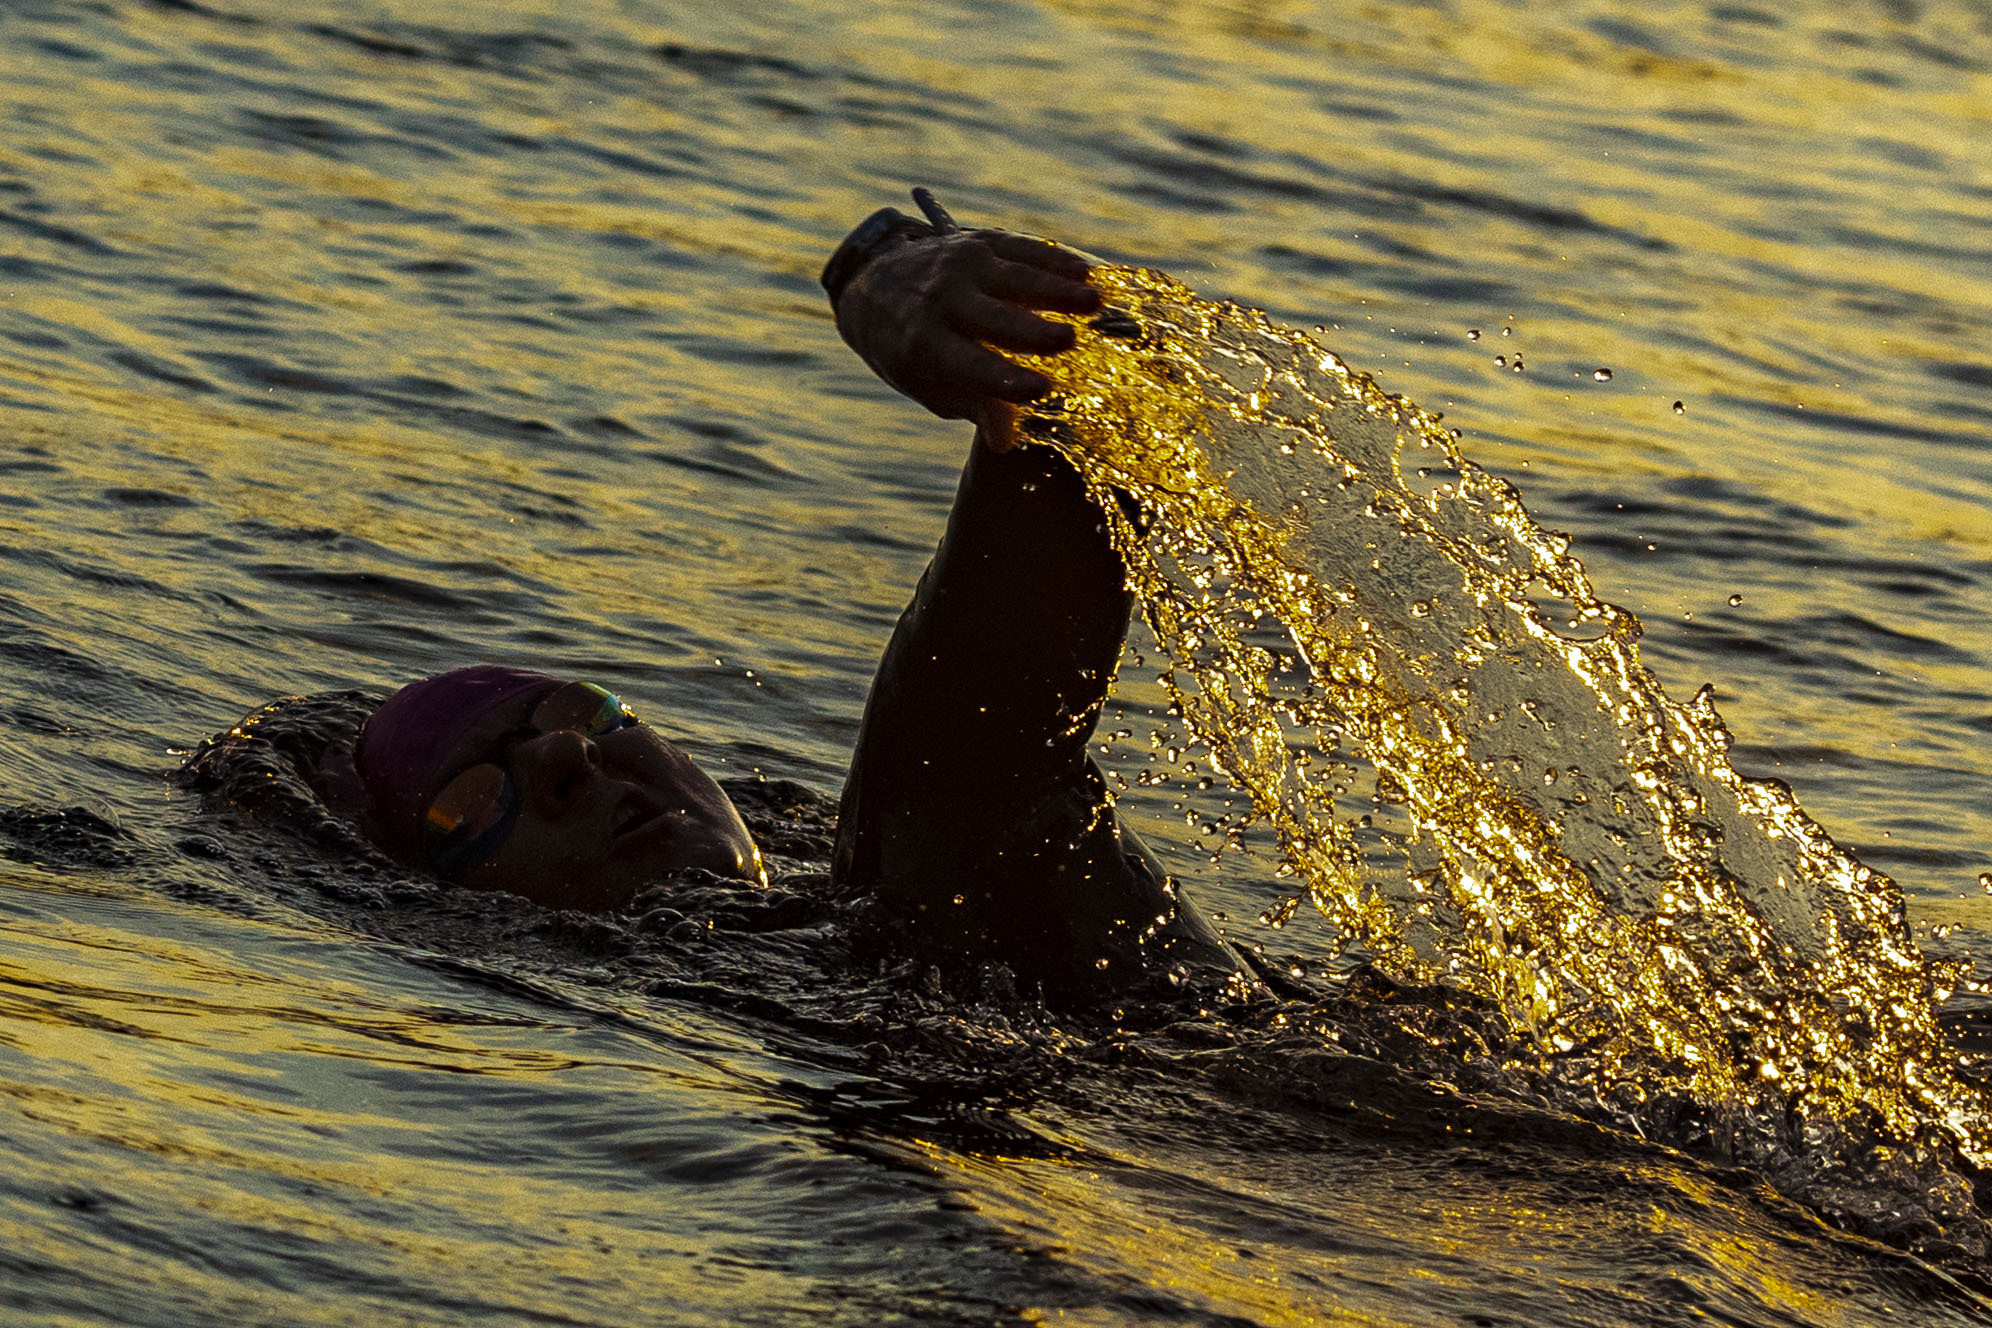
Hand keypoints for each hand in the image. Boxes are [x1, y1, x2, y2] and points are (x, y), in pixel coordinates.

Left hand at [833, 227, 1100, 450]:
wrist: (874, 284)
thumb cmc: (911, 351)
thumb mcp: (929, 386)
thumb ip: (972, 406)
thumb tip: (1006, 441)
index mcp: (924, 344)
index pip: (969, 365)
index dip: (1004, 380)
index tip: (1042, 390)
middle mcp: (941, 300)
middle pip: (993, 316)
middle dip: (1031, 329)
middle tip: (1070, 341)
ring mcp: (961, 265)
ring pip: (1012, 276)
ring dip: (1055, 288)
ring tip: (1094, 302)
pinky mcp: (978, 241)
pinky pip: (1019, 247)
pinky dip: (1052, 259)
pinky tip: (1085, 272)